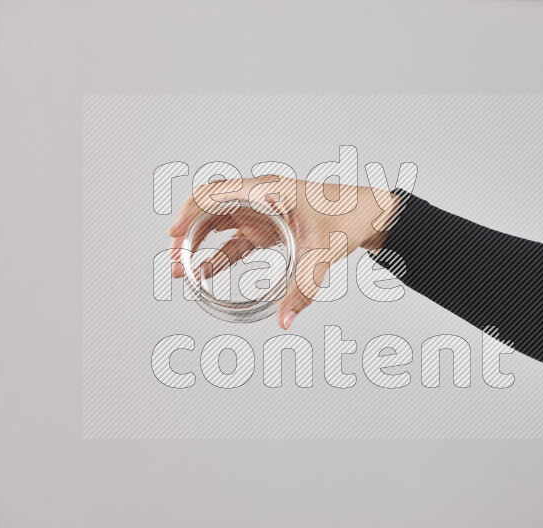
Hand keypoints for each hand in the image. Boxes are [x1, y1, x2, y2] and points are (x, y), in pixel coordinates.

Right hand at [167, 175, 398, 328]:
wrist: (369, 215)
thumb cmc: (348, 218)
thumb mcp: (323, 254)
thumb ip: (303, 289)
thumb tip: (284, 320)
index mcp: (268, 191)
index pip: (215, 193)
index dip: (188, 212)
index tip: (173, 235)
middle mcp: (260, 197)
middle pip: (210, 210)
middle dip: (188, 235)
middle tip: (174, 263)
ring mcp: (262, 212)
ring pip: (219, 225)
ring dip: (199, 246)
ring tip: (183, 273)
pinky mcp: (268, 227)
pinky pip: (235, 240)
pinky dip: (219, 254)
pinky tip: (207, 273)